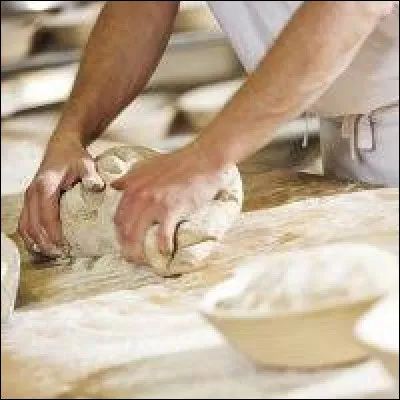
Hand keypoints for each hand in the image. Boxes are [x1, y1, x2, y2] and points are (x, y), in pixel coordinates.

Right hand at [18, 134, 103, 256]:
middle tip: (60, 255)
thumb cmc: (75, 157)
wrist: (62, 146)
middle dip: (45, 244)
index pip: (47, 217)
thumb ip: (90, 176)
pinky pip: (24, 222)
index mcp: (45, 187)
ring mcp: (28, 197)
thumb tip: (97, 187)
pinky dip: (30, 236)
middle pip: (33, 226)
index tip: (64, 247)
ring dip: (35, 242)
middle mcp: (33, 193)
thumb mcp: (86, 164)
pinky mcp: (29, 200)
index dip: (54, 235)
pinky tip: (41, 246)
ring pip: (25, 226)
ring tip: (51, 254)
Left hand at [111, 142, 224, 263]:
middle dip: (125, 246)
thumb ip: (130, 177)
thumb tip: (115, 185)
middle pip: (125, 228)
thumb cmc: (177, 163)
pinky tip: (165, 252)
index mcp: (133, 186)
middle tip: (131, 258)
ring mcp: (155, 203)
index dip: (119, 234)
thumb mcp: (147, 165)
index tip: (124, 243)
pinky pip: (163, 234)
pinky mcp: (172, 209)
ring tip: (142, 261)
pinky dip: (163, 246)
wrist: (202, 160)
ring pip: (137, 234)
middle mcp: (140, 195)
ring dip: (138, 251)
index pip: (118, 217)